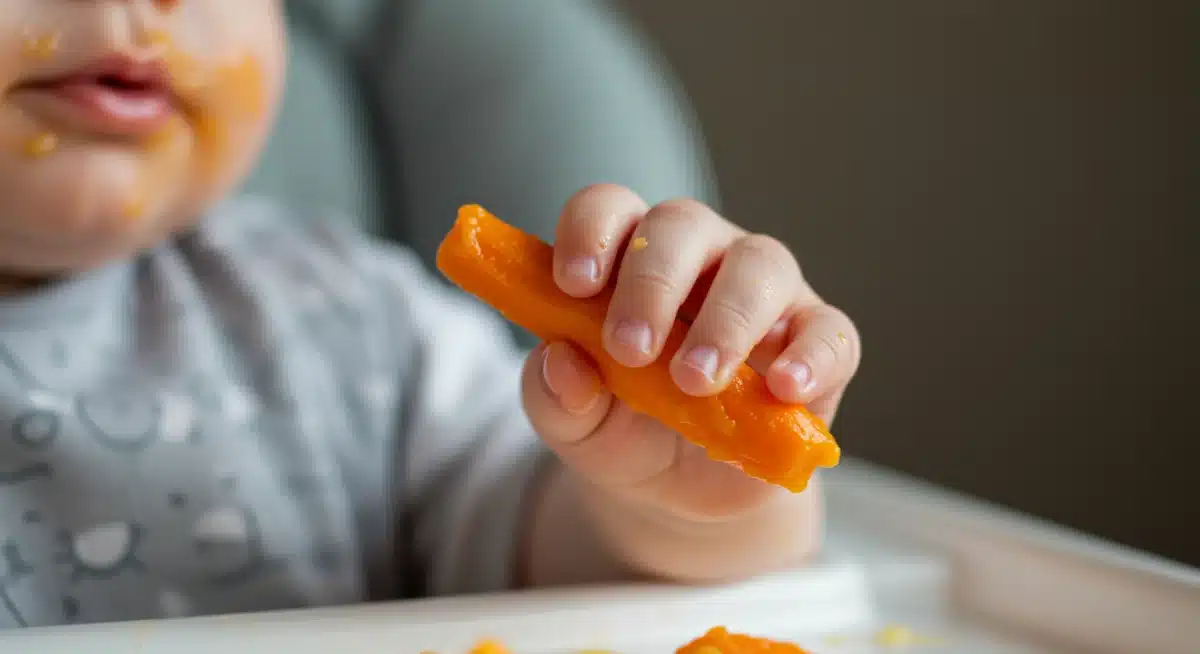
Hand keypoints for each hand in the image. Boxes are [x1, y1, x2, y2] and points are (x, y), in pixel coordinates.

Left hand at [520, 185, 860, 579]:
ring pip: (760, 264)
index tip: (572, 283)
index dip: (591, 232)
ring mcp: (764, 293)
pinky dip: (812, 357)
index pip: (610, 209)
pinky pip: (830, 333)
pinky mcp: (818, 342)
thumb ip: (554, 396)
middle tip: (629, 349)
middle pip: (683, 224)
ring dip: (725, 320)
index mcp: (629, 255)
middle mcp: (700, 256)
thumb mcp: (574, 427)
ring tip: (695, 381)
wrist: (675, 493)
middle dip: (652, 282)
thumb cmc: (620, 430)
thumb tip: (559, 363)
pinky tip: (783, 389)